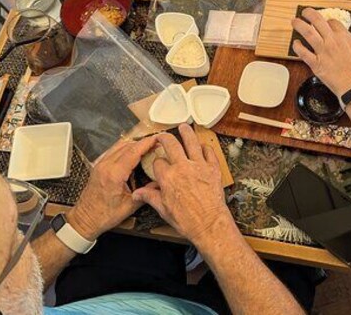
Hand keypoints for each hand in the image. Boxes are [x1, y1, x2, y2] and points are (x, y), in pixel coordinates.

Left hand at [66, 135, 159, 239]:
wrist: (85, 219)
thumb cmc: (104, 215)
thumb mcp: (130, 206)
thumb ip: (146, 192)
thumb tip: (160, 183)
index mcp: (114, 174)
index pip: (133, 152)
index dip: (147, 143)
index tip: (157, 139)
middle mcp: (106, 166)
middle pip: (127, 146)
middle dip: (142, 142)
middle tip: (155, 144)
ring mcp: (100, 164)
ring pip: (119, 146)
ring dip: (133, 144)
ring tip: (146, 147)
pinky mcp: (98, 166)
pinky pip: (112, 151)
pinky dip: (123, 149)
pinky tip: (131, 153)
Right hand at [131, 125, 232, 247]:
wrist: (209, 224)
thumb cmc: (186, 220)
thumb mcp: (163, 209)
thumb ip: (150, 197)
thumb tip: (137, 193)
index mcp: (168, 177)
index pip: (158, 162)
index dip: (156, 163)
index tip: (157, 163)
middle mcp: (182, 167)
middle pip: (171, 144)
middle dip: (165, 138)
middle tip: (163, 135)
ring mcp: (199, 166)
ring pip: (191, 142)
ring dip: (186, 132)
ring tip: (183, 126)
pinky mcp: (213, 168)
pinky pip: (209, 152)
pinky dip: (205, 147)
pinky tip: (202, 146)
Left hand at [291, 8, 350, 96]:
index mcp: (344, 36)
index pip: (332, 22)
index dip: (328, 21)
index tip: (326, 23)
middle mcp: (332, 42)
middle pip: (317, 21)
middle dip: (309, 13)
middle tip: (304, 12)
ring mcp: (323, 52)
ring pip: (307, 33)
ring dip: (299, 25)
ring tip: (294, 21)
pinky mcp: (317, 65)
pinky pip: (303, 53)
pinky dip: (297, 47)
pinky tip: (295, 43)